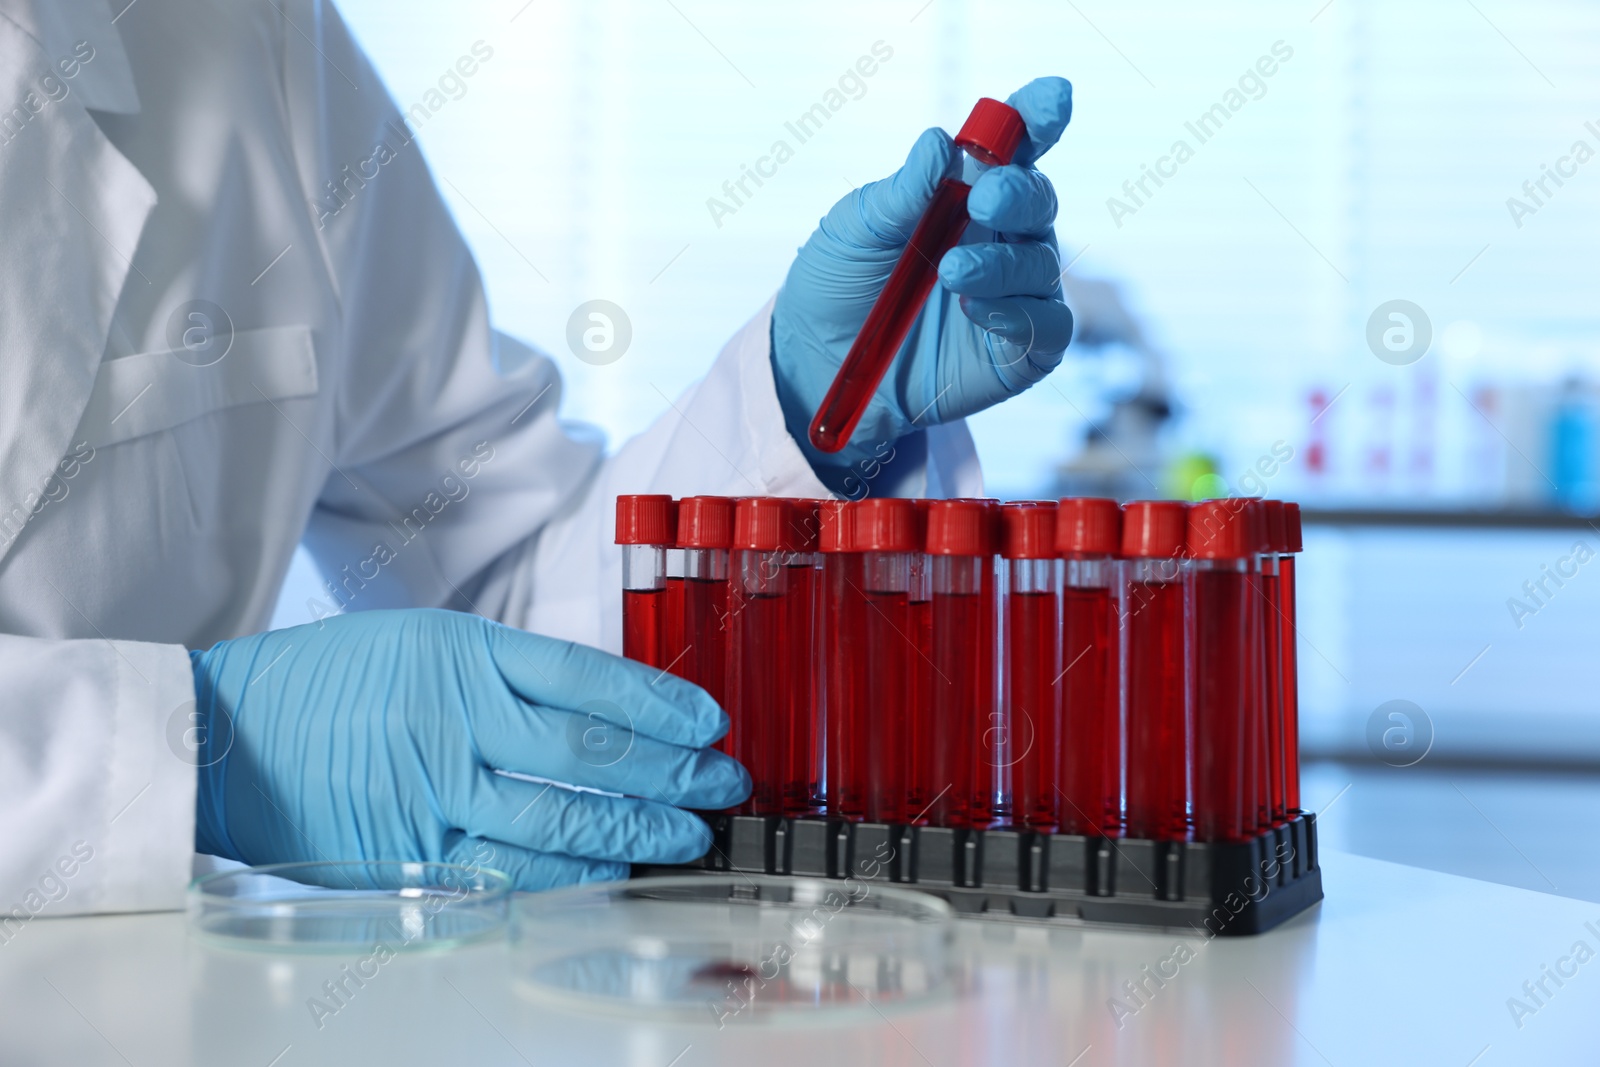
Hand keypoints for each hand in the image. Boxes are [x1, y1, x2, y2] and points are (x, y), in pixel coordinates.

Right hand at [191, 609, 747, 889]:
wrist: (228, 736)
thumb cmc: (332, 682)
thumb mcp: (423, 639)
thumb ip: (509, 670)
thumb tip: (607, 706)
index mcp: (465, 652)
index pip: (592, 678)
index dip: (662, 703)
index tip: (711, 721)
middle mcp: (459, 719)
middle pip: (593, 752)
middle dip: (673, 771)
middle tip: (722, 783)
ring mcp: (437, 791)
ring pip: (564, 818)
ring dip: (639, 830)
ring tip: (689, 833)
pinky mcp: (414, 853)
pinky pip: (512, 869)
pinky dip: (573, 873)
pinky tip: (616, 870)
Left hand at [772, 77, 1074, 471]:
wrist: (818, 366)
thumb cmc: (838, 285)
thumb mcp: (856, 231)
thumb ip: (902, 193)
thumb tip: (940, 142)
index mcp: (967, 192)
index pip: (1016, 147)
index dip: (1039, 118)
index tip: (1051, 100)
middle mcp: (1001, 237)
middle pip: (1039, 199)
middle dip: (1020, 191)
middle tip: (983, 198)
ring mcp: (1015, 293)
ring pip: (1042, 263)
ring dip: (1002, 262)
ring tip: (951, 274)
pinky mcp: (1019, 350)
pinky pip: (1047, 325)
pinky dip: (1018, 313)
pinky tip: (976, 309)